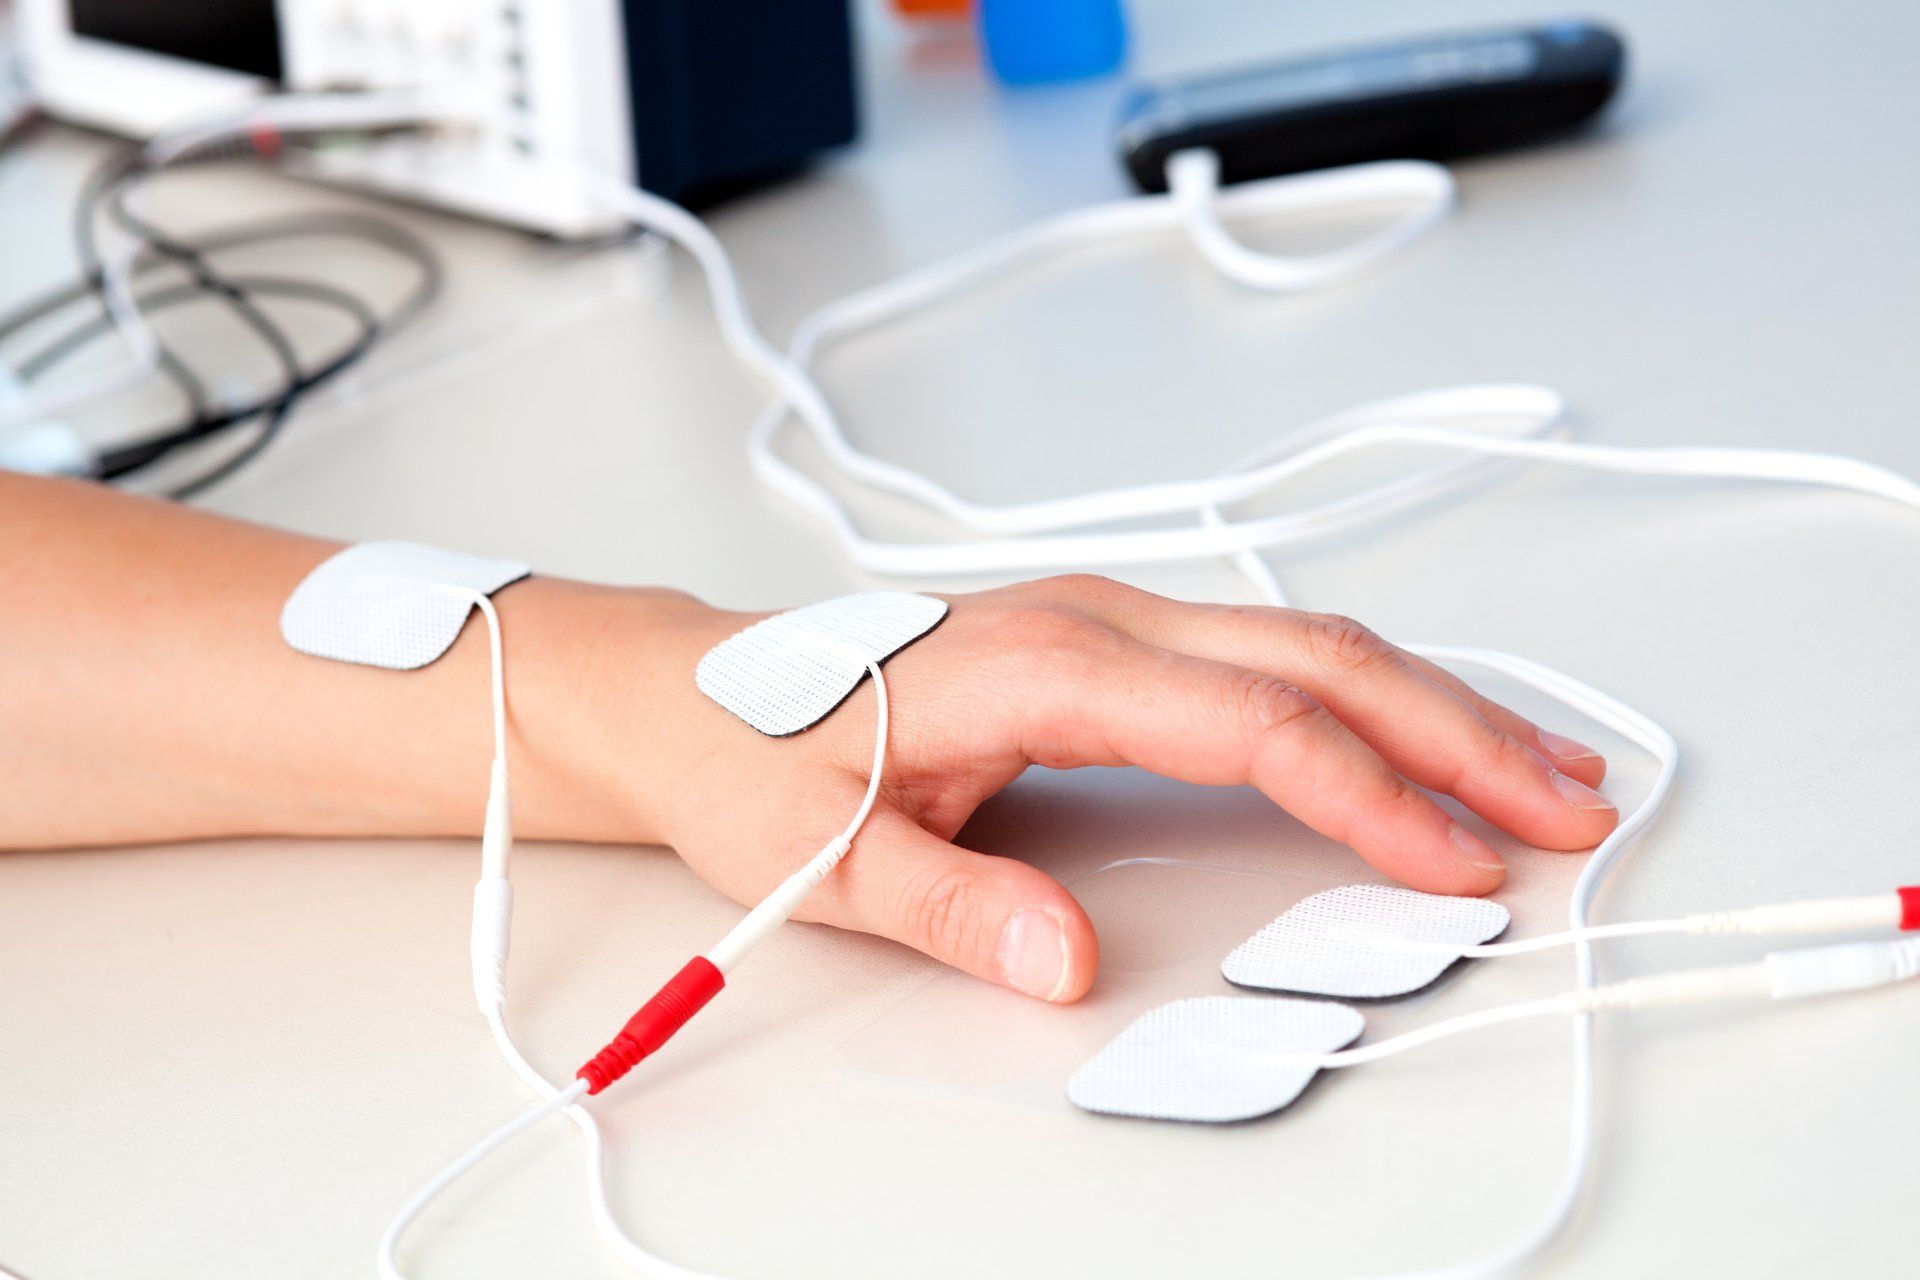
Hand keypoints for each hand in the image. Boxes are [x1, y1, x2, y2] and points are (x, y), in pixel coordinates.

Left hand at [626, 575, 1617, 1003]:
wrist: (704, 695)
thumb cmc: (760, 759)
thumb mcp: (830, 857)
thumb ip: (955, 908)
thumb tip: (1071, 962)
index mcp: (1040, 661)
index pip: (1250, 719)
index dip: (1366, 792)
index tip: (1451, 862)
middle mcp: (1091, 619)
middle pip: (1318, 659)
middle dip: (1455, 733)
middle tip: (1565, 807)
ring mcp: (1107, 619)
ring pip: (1310, 644)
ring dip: (1432, 705)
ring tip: (1538, 769)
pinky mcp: (1110, 644)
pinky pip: (1269, 657)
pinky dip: (1365, 696)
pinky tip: (1413, 736)